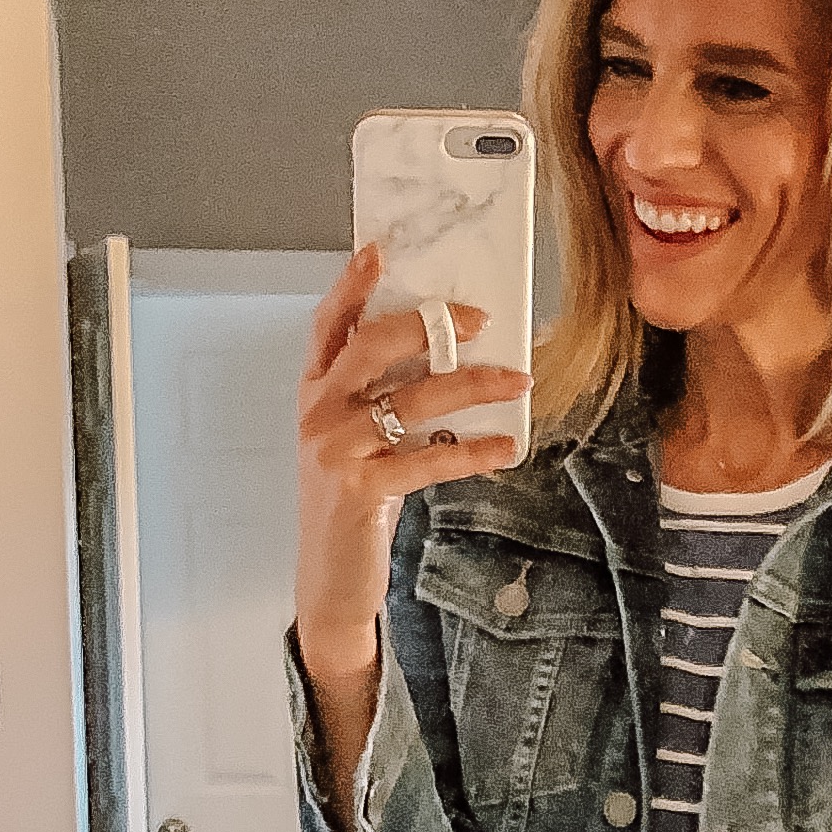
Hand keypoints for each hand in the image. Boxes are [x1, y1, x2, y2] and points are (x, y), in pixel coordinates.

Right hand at [293, 244, 531, 780]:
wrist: (331, 581)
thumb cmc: (353, 505)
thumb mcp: (360, 443)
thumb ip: (384, 400)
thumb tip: (450, 359)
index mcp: (314, 394)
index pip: (328, 326)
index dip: (350, 285)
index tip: (380, 249)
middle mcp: (318, 414)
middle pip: (371, 344)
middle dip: (429, 324)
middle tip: (479, 319)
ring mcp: (335, 451)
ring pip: (412, 399)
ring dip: (473, 384)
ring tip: (517, 378)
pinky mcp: (360, 490)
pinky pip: (429, 457)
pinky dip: (474, 450)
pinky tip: (507, 443)